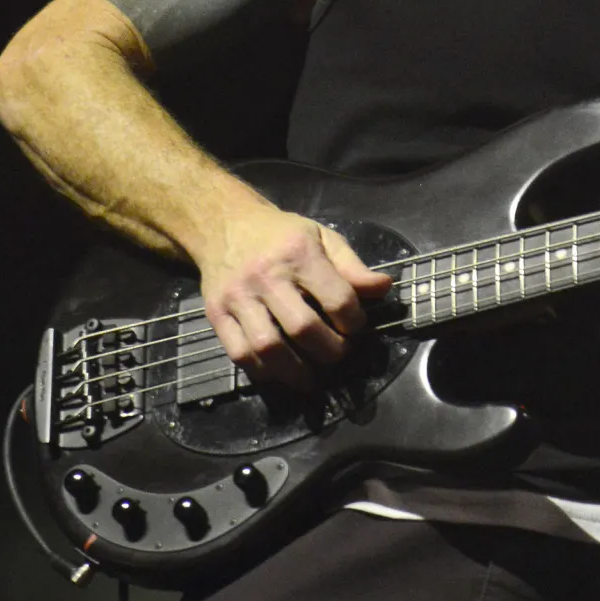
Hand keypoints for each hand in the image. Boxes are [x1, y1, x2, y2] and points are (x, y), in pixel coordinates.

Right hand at [196, 204, 392, 386]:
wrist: (225, 223)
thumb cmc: (281, 234)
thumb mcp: (323, 237)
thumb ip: (353, 267)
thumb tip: (383, 289)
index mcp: (299, 254)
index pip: (337, 300)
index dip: (354, 322)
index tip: (356, 326)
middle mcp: (266, 276)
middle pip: (303, 329)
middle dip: (330, 351)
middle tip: (339, 353)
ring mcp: (237, 298)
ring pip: (268, 348)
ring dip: (296, 372)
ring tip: (313, 376)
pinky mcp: (216, 315)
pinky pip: (240, 355)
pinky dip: (263, 372)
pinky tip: (281, 372)